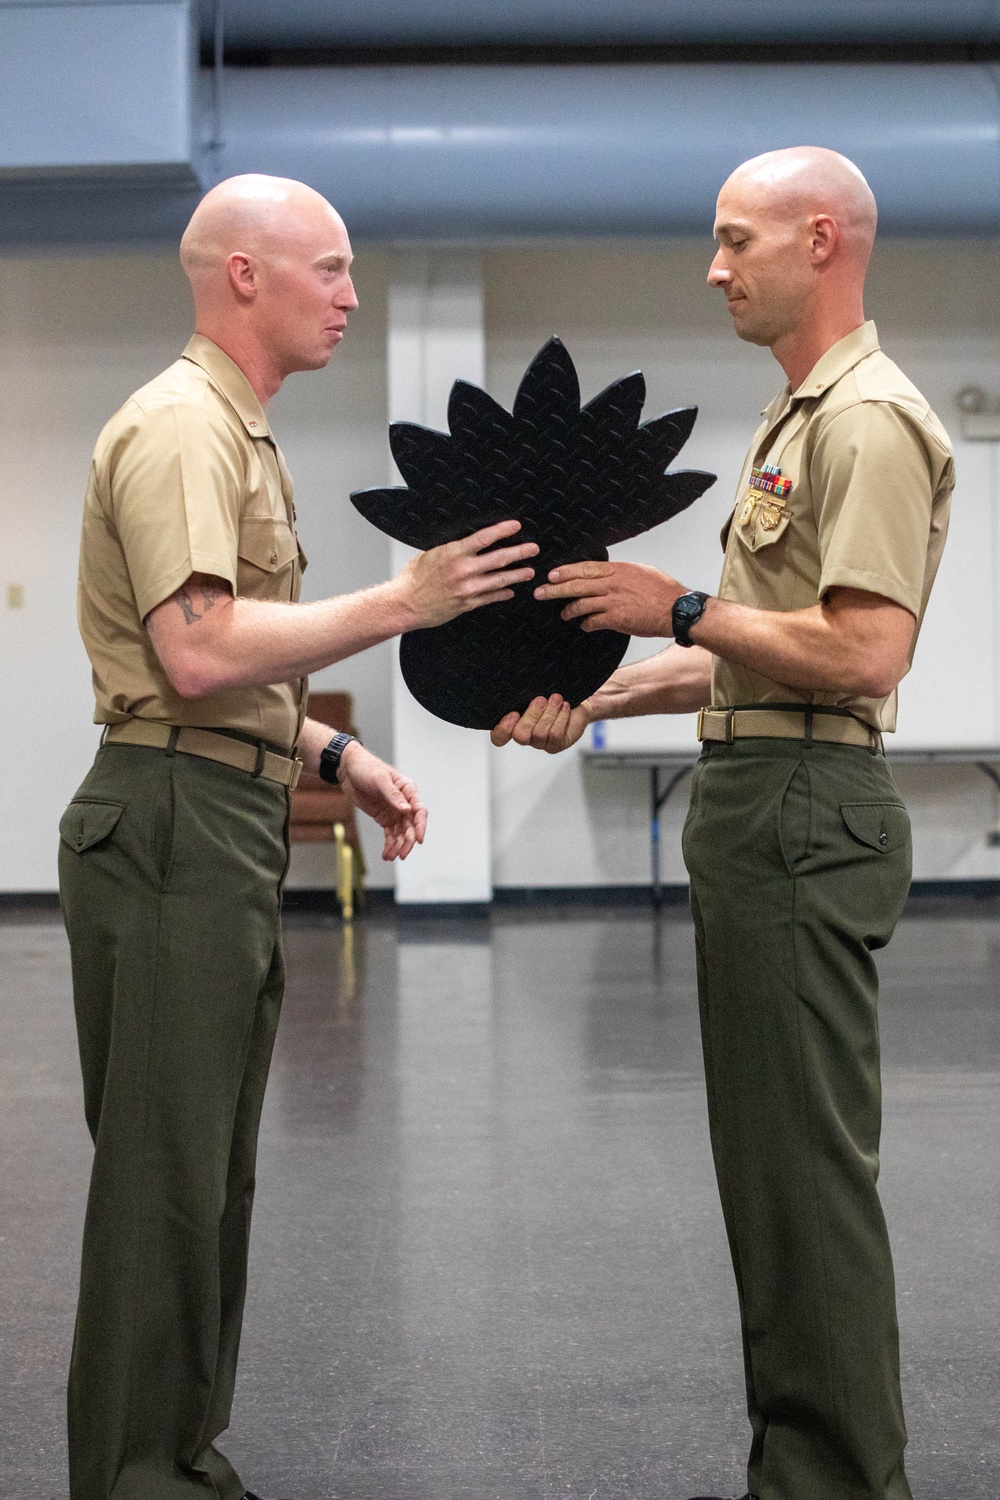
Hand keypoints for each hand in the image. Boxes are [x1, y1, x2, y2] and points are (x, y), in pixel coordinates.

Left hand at [337, 742, 426, 860]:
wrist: (348, 769)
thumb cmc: (366, 768)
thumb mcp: (379, 779)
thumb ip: (393, 795)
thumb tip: (406, 809)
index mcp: (408, 790)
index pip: (419, 810)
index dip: (421, 826)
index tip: (418, 839)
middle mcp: (404, 802)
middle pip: (411, 825)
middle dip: (408, 841)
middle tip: (403, 854)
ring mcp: (395, 811)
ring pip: (401, 833)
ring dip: (398, 846)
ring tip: (391, 856)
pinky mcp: (384, 818)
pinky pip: (390, 834)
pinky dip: (389, 845)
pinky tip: (386, 855)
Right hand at [395, 520, 537, 629]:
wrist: (405, 604)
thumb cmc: (414, 578)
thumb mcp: (431, 554)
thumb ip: (452, 549)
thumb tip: (469, 542)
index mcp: (453, 553)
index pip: (484, 538)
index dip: (503, 530)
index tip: (516, 526)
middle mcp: (463, 571)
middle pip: (499, 559)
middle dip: (519, 552)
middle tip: (533, 549)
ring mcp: (467, 589)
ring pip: (499, 580)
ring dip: (517, 575)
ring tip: (529, 571)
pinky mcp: (467, 604)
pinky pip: (490, 598)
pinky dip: (501, 594)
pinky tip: (510, 591)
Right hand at [491, 694, 591, 753]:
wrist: (577, 699)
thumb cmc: (550, 694)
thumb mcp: (534, 690)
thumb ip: (522, 694)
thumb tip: (516, 687)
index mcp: (513, 723)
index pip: (499, 737)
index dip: (503, 729)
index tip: (513, 714)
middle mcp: (525, 736)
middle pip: (520, 735)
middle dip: (532, 715)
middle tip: (541, 700)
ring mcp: (540, 743)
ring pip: (540, 733)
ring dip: (549, 713)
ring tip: (557, 699)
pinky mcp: (556, 745)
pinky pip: (555, 734)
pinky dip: (561, 717)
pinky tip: (564, 707)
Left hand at [534, 560, 682, 636]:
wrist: (677, 610)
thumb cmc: (663, 591)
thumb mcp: (642, 571)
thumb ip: (622, 572)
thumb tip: (609, 574)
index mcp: (618, 569)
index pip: (584, 568)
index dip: (565, 572)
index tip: (551, 575)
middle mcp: (612, 584)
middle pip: (576, 585)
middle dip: (554, 589)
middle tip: (540, 593)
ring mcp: (613, 602)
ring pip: (581, 604)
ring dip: (568, 610)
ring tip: (563, 614)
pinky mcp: (616, 619)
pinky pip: (592, 621)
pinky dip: (586, 624)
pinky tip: (584, 626)